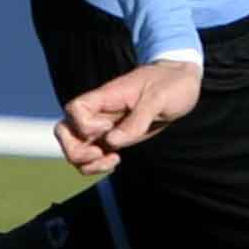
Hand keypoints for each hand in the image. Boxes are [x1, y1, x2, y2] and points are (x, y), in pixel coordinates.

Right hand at [56, 59, 200, 174]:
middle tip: (100, 153)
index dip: (84, 125)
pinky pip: (92, 155)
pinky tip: (116, 160)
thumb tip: (112, 142)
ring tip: (112, 160)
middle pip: (65, 131)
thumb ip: (137, 120)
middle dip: (75, 151)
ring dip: (85, 163)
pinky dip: (97, 165)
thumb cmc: (172, 84)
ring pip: (75, 147)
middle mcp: (100, 112)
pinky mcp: (115, 137)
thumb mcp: (159, 98)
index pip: (74, 109)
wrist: (184, 83)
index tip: (109, 127)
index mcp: (107, 96)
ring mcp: (105, 126)